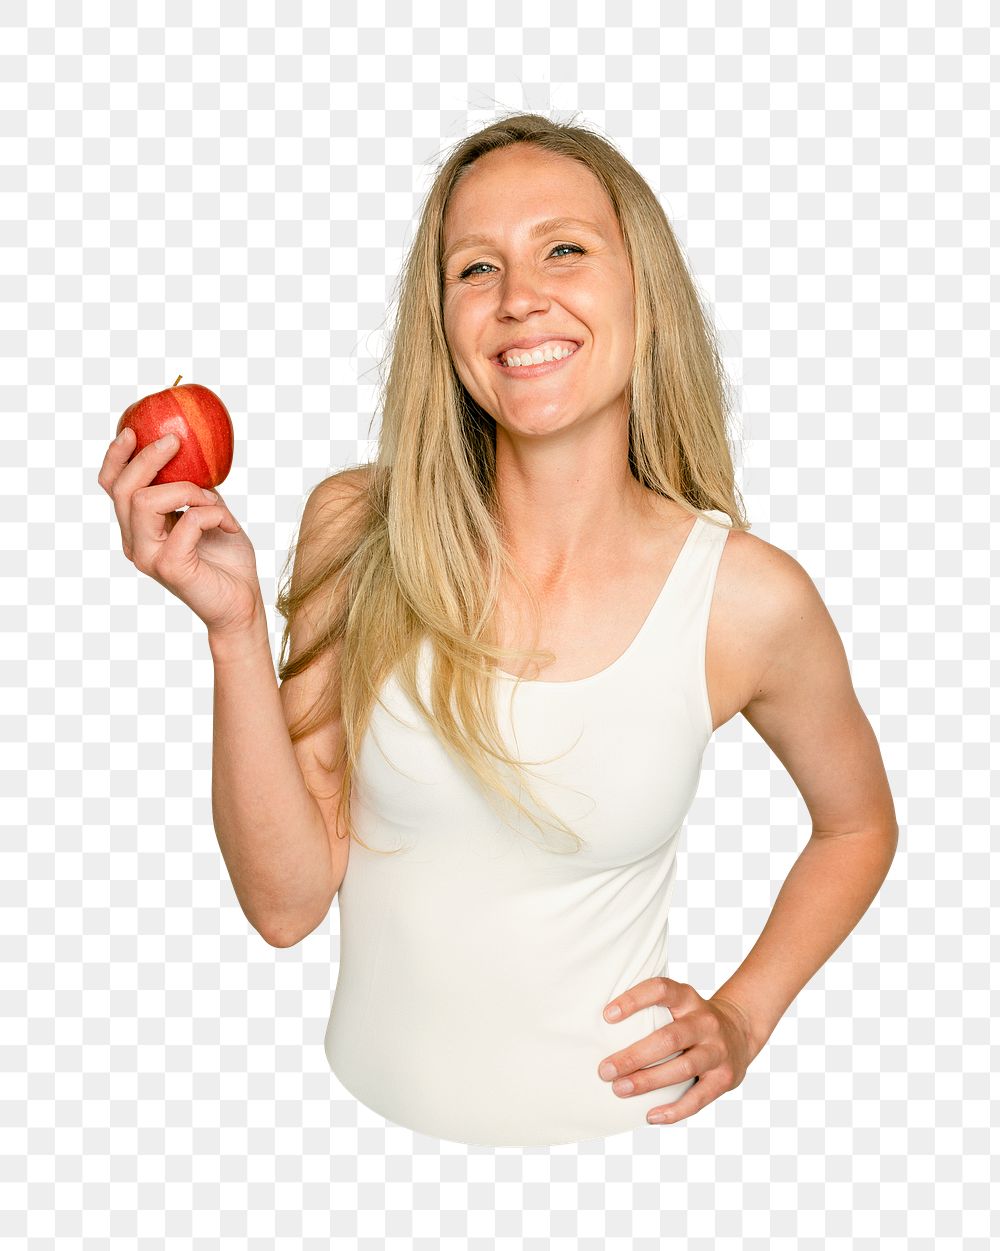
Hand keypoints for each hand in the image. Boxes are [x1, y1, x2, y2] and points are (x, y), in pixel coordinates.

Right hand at [98, 427, 264, 637]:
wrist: (242, 604)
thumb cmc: (228, 562)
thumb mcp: (210, 514)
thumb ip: (193, 490)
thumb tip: (193, 455)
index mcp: (139, 529)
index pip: (112, 488)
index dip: (116, 457)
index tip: (133, 431)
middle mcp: (136, 543)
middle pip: (123, 489)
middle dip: (148, 459)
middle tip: (176, 442)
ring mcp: (148, 556)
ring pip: (145, 501)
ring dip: (188, 490)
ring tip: (215, 501)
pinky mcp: (169, 566)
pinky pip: (186, 520)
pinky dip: (213, 513)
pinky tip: (230, 525)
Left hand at [597, 977, 755, 1124]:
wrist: (740, 1031)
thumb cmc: (691, 1020)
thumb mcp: (678, 1004)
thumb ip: (650, 1011)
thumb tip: (598, 1030)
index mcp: (688, 998)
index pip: (661, 990)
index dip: (634, 1000)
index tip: (607, 1016)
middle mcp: (705, 1022)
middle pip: (669, 1037)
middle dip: (634, 1055)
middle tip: (604, 1070)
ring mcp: (718, 1050)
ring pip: (683, 1067)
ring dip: (649, 1081)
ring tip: (620, 1089)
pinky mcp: (725, 1078)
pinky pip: (699, 1098)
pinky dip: (674, 1110)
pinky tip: (651, 1115)